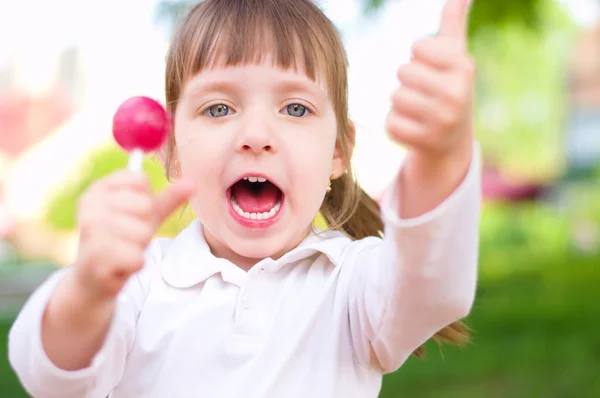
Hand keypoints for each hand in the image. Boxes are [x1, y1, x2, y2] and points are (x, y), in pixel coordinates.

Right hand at [73, 171, 192, 300]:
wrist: (94, 278)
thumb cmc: (122, 240)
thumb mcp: (146, 217)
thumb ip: (167, 199)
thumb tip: (193, 184)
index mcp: (99, 189)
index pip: (140, 180)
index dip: (146, 202)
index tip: (131, 215)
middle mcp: (90, 206)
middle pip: (144, 206)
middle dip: (145, 227)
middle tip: (128, 238)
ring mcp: (90, 231)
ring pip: (142, 233)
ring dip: (139, 247)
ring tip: (124, 251)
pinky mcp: (94, 258)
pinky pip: (137, 257)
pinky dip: (135, 264)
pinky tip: (120, 266)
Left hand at [386, 0, 473, 159]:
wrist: (452, 141)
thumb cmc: (449, 87)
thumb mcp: (455, 56)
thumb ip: (453, 23)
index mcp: (463, 66)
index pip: (417, 46)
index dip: (419, 57)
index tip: (433, 71)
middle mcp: (456, 93)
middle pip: (403, 71)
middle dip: (408, 81)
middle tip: (425, 94)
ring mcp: (441, 120)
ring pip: (394, 97)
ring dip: (400, 104)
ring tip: (419, 111)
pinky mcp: (424, 142)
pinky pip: (390, 124)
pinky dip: (396, 125)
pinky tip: (414, 128)